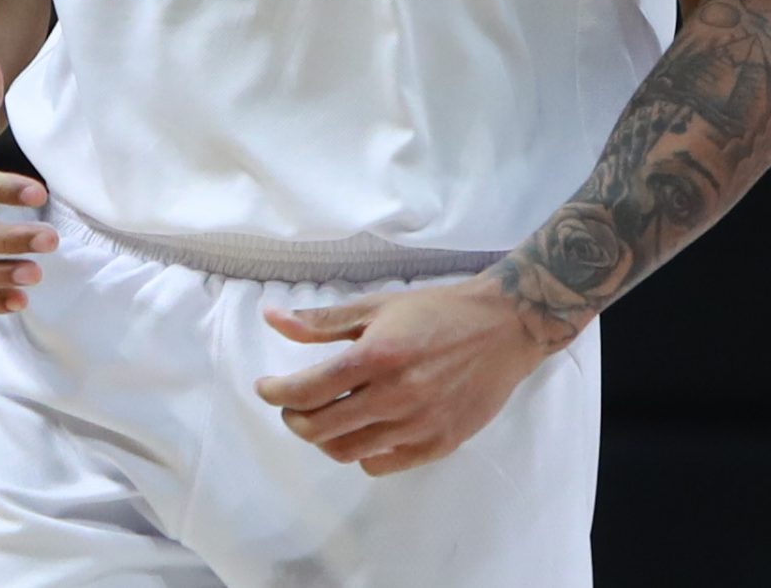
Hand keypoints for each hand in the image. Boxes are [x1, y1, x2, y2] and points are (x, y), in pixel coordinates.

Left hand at [253, 276, 551, 476]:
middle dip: (294, 418)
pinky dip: (360, 451)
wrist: (504, 328)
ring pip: (346, 451)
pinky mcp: (439, 444)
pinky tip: (361, 430)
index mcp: (377, 356)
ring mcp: (419, 425)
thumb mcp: (377, 306)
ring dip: (323, 438)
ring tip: (323, 418)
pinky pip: (381, 464)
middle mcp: (396, 395)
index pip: (309, 389)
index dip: (277, 394)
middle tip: (291, 405)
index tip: (266, 388)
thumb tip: (271, 318)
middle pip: (321, 427)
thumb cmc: (438, 311)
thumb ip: (322, 321)